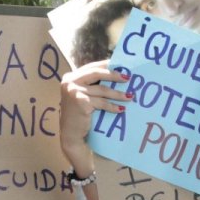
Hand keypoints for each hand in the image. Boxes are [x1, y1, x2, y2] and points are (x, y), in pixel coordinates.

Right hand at [59, 60, 130, 174]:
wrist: (71, 134)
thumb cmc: (79, 114)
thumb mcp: (82, 95)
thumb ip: (92, 85)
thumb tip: (116, 74)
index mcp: (70, 77)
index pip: (91, 67)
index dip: (106, 65)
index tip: (121, 65)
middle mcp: (70, 82)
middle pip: (96, 74)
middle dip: (114, 75)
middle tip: (128, 78)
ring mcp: (74, 91)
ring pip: (102, 89)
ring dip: (118, 94)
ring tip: (130, 96)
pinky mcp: (81, 102)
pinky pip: (102, 102)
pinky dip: (113, 106)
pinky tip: (121, 109)